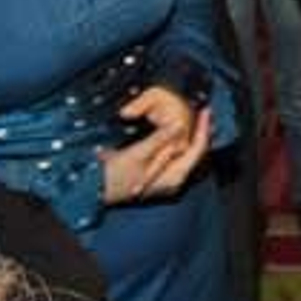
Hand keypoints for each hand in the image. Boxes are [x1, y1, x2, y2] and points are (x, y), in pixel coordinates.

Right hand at [101, 87, 210, 202]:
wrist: (94, 189)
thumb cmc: (114, 176)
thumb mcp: (138, 154)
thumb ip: (159, 139)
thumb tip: (179, 124)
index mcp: (174, 176)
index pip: (197, 149)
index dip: (203, 129)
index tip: (206, 110)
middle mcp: (174, 179)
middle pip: (194, 152)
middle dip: (199, 131)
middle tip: (203, 111)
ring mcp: (166, 178)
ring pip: (185, 153)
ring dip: (190, 135)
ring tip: (196, 117)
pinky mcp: (157, 174)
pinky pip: (174, 154)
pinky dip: (177, 140)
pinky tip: (177, 130)